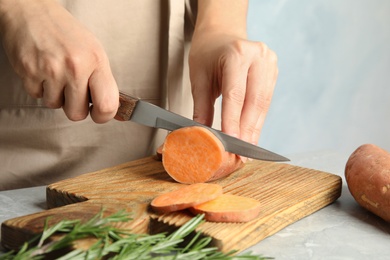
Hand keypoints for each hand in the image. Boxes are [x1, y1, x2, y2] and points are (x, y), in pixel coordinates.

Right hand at [0, 0, 118, 122]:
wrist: (31, 10)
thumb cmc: (65, 32)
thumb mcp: (94, 51)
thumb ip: (102, 80)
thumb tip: (112, 110)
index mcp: (96, 61)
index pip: (107, 104)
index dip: (103, 116)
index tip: (99, 114)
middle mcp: (75, 66)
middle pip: (77, 113)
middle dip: (75, 107)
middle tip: (73, 92)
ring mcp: (51, 70)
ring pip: (55, 105)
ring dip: (55, 95)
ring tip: (56, 74)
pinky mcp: (29, 71)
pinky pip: (37, 96)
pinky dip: (39, 87)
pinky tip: (42, 70)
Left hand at [189, 32, 277, 144]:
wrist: (222, 33)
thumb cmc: (208, 52)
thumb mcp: (199, 78)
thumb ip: (202, 108)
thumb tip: (202, 136)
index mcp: (236, 54)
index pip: (235, 94)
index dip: (233, 122)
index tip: (230, 143)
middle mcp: (258, 56)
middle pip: (254, 101)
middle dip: (247, 130)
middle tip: (241, 154)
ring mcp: (270, 63)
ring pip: (263, 104)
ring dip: (255, 128)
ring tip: (246, 149)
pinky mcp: (274, 71)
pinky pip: (266, 101)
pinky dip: (258, 119)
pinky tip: (252, 133)